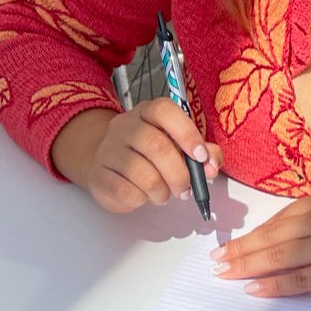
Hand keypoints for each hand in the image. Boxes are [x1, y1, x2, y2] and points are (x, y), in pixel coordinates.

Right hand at [66, 100, 221, 214]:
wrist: (109, 167)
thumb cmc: (149, 157)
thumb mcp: (178, 148)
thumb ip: (202, 153)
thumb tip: (212, 165)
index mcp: (147, 112)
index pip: (165, 111)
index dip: (187, 134)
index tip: (202, 156)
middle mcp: (125, 125)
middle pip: (156, 146)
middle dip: (179, 174)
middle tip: (186, 189)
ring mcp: (109, 149)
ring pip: (143, 173)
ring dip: (162, 191)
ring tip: (164, 194)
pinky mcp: (98, 174)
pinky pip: (126, 191)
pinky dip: (142, 199)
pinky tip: (143, 196)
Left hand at [210, 187, 310, 296]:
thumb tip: (297, 232)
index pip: (279, 218)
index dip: (253, 233)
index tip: (233, 242)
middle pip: (270, 237)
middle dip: (239, 250)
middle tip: (216, 260)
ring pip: (277, 257)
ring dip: (247, 267)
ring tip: (225, 274)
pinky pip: (297, 280)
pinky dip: (273, 285)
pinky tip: (254, 290)